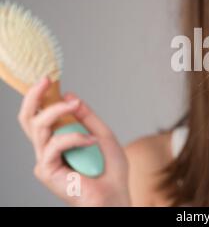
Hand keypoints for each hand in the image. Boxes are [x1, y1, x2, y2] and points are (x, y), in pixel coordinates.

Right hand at [17, 77, 129, 205]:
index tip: (47, 79)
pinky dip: (75, 138)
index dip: (39, 97)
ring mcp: (45, 160)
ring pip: (38, 127)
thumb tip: (70, 97)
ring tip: (75, 106)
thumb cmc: (109, 169)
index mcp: (58, 140)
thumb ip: (86, 117)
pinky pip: (55, 145)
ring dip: (57, 111)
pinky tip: (91, 141)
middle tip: (45, 81)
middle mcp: (47, 149)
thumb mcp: (102, 134)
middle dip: (34, 96)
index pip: (40, 116)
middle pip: (28, 119)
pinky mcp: (47, 170)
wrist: (114, 194)